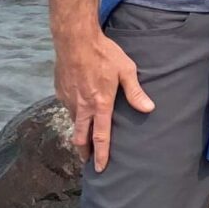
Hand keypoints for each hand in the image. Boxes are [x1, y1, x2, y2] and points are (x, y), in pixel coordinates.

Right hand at [55, 29, 154, 171]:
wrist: (75, 39)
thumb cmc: (104, 53)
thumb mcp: (126, 70)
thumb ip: (135, 92)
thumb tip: (149, 108)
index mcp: (100, 104)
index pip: (100, 136)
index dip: (101, 154)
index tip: (99, 168)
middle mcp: (82, 106)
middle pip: (80, 137)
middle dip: (84, 152)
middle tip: (88, 161)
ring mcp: (68, 99)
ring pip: (73, 122)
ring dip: (78, 132)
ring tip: (84, 137)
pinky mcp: (60, 90)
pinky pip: (67, 107)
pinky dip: (73, 112)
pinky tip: (78, 108)